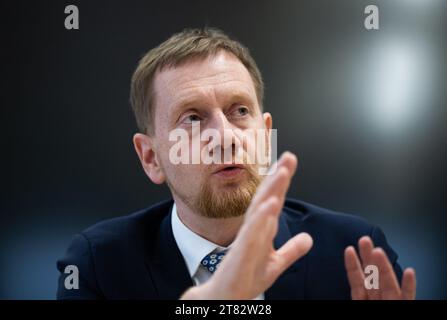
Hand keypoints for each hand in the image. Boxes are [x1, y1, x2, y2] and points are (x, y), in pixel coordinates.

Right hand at [181, 152, 312, 298]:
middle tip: (289, 157)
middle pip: (266, 198)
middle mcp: (253, 230)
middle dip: (278, 177)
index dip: (281, 182)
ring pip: (259, 210)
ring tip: (282, 172)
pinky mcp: (241, 253)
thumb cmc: (245, 278)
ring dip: (270, 190)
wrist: (224, 297)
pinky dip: (262, 217)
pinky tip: (271, 203)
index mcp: (261, 230)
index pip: (273, 200)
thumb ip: (291, 250)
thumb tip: (308, 239)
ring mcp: (246, 239)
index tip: (289, 162)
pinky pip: (252, 232)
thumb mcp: (275, 264)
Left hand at [344, 236, 415, 299]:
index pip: (357, 282)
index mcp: (364, 300)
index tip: (349, 249)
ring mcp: (392, 302)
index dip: (353, 265)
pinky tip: (409, 271)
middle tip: (364, 239)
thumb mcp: (357, 302)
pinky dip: (409, 285)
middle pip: (372, 277)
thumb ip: (355, 292)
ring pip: (388, 283)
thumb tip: (342, 282)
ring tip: (378, 251)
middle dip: (368, 258)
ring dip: (383, 266)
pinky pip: (408, 297)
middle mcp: (378, 299)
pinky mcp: (405, 306)